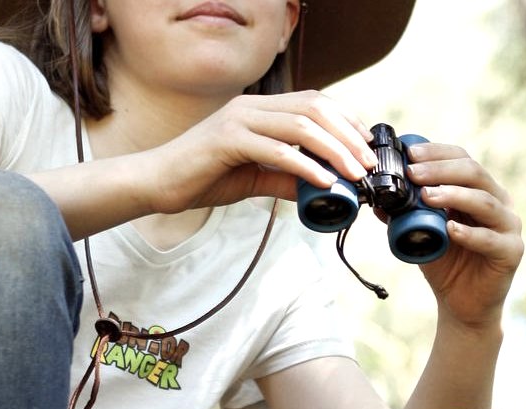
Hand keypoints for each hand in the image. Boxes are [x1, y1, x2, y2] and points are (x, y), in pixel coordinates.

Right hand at [143, 91, 377, 213]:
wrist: (156, 184)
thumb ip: (285, 177)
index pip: (313, 102)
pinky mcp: (227, 140)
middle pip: (313, 109)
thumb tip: (322, 188)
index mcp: (258, 109)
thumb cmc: (202, 178)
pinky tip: (324, 182)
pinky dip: (305, 166)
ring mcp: (238, 119)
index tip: (366, 146)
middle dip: (347, 135)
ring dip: (334, 150)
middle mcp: (251, 106)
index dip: (345, 121)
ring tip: (354, 174)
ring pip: (300, 126)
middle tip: (368, 163)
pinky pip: (276, 150)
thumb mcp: (253, 177)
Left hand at [405, 143, 523, 330]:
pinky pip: (491, 239)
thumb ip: (405, 213)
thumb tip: (378, 196)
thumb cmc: (445, 264)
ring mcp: (509, 226)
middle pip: (474, 174)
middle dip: (440, 170)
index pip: (462, 159)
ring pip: (484, 202)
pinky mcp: (511, 252)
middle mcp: (499, 202)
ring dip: (453, 195)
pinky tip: (449, 229)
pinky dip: (469, 233)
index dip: (436, 153)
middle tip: (412, 173)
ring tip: (426, 196)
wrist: (462, 305)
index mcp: (480, 190)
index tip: (408, 154)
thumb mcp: (420, 233)